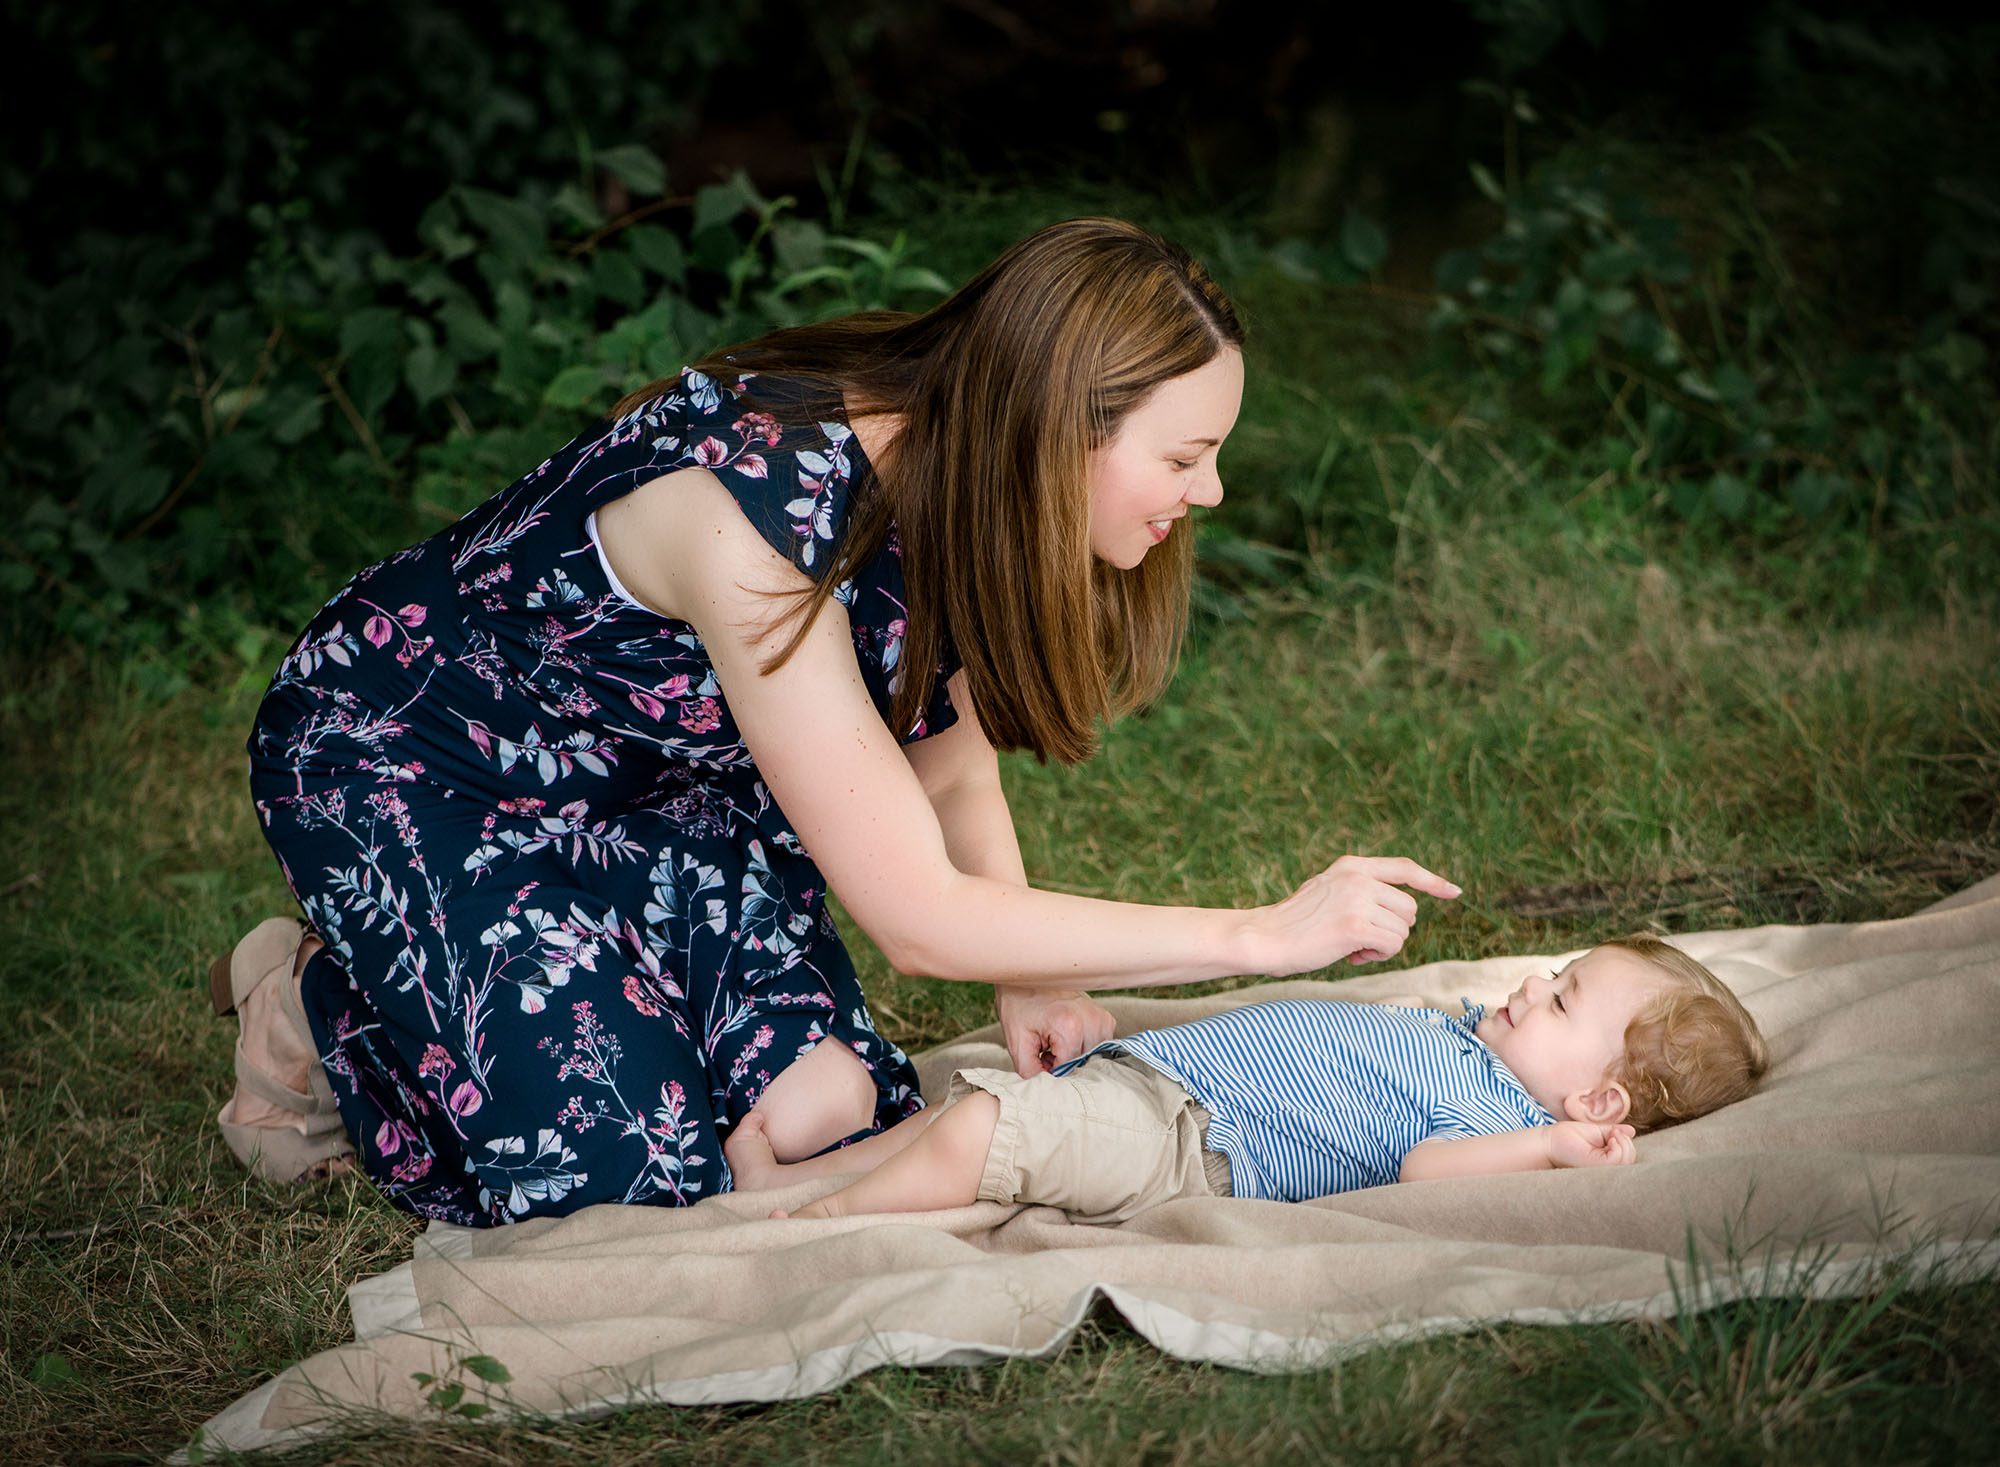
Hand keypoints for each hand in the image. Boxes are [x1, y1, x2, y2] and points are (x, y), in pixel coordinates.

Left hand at [996, 987, 1115, 1075]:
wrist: (1028, 976)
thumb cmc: (1019, 1006)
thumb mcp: (1017, 1041)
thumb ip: (1031, 1073)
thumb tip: (1049, 1090)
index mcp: (1070, 1026)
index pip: (1069, 1070)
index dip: (1052, 1072)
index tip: (1039, 1062)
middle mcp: (1092, 1021)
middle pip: (1083, 1065)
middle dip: (1064, 1067)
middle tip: (1044, 1053)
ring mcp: (1102, 1019)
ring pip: (1093, 1059)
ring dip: (1075, 1060)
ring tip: (1054, 1046)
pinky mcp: (1106, 1019)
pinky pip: (1098, 1048)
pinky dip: (1083, 1050)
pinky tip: (1066, 1040)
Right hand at [1244, 855, 1460, 975]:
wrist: (1265, 937)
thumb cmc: (1296, 923)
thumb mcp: (1329, 890)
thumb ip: (1360, 889)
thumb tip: (1403, 910)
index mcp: (1352, 865)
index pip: (1405, 868)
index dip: (1433, 881)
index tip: (1454, 892)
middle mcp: (1358, 877)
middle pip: (1409, 909)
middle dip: (1394, 929)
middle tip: (1363, 939)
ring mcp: (1357, 900)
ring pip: (1402, 930)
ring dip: (1384, 945)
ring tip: (1352, 946)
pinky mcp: (1356, 925)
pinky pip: (1392, 945)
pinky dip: (1378, 957)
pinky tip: (1353, 955)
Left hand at [1546, 1120, 1636, 1168]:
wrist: (1548, 1142)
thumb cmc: (1567, 1136)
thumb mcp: (1594, 1131)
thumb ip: (1612, 1132)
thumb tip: (1632, 1131)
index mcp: (1605, 1160)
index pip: (1627, 1157)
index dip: (1627, 1143)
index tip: (1614, 1132)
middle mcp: (1605, 1168)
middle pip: (1631, 1159)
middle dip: (1627, 1144)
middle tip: (1613, 1133)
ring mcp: (1601, 1169)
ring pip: (1627, 1160)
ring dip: (1624, 1144)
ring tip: (1611, 1135)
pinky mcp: (1596, 1166)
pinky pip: (1618, 1159)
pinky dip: (1619, 1147)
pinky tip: (1610, 1139)